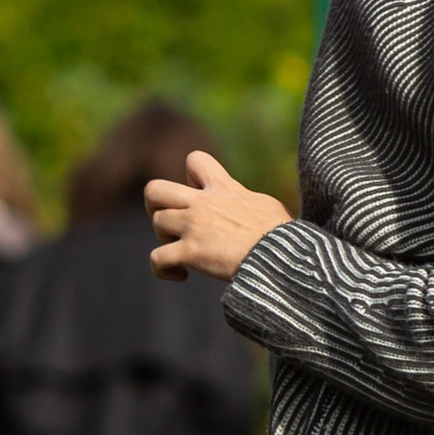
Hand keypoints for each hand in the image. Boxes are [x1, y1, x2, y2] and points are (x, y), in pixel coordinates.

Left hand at [148, 149, 292, 283]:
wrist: (278, 256)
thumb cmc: (279, 233)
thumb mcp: (263, 204)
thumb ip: (243, 199)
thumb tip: (244, 205)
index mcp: (223, 187)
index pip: (195, 160)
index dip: (190, 176)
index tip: (200, 194)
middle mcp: (202, 203)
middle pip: (155, 188)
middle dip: (155, 205)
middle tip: (171, 223)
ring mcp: (193, 226)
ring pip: (157, 221)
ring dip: (164, 238)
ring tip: (182, 251)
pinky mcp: (189, 252)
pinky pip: (157, 258)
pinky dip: (163, 269)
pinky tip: (181, 274)